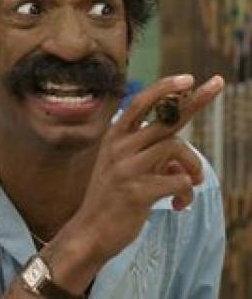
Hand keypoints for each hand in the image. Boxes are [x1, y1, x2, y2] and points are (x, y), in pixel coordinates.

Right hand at [43, 73, 223, 292]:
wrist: (91, 231)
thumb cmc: (113, 197)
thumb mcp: (125, 167)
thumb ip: (151, 155)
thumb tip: (184, 160)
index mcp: (114, 136)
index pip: (142, 103)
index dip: (165, 88)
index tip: (189, 78)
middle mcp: (119, 146)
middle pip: (166, 117)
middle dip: (195, 100)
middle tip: (218, 83)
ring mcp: (127, 168)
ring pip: (177, 148)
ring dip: (194, 168)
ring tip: (193, 185)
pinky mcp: (137, 191)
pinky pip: (179, 181)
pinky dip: (187, 192)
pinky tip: (179, 204)